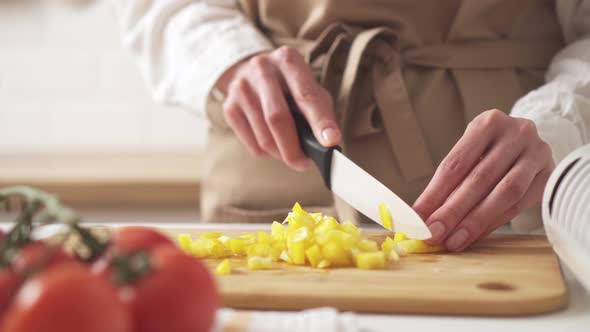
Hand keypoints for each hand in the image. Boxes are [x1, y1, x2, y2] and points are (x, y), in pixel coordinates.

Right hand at [216, 46, 340, 170]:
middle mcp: (262, 69)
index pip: (306, 95)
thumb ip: (320, 113)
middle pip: (277, 118)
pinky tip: (274, 145)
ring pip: (264, 137)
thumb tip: (328, 144)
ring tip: (292, 153)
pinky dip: (267, 153)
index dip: (320, 121)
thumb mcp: (310, 89)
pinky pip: (252, 144)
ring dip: (281, 154)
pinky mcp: (229, 106)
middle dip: (294, 148)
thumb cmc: (290, 87)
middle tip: (304, 164)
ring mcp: (241, 87)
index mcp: (288, 60)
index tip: (331, 142)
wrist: (252, 74)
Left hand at [413, 110, 553, 250]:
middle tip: (433, 234)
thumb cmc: (490, 152)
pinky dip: (494, 222)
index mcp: (488, 123)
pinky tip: (475, 236)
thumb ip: (447, 184)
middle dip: (453, 211)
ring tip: (453, 241)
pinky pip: (520, 205)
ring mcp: (537, 154)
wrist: (531, 145)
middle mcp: (516, 133)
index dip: (434, 194)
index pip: (455, 164)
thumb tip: (420, 217)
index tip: (417, 219)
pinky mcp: (550, 175)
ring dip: (475, 221)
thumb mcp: (469, 155)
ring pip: (504, 193)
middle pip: (479, 179)